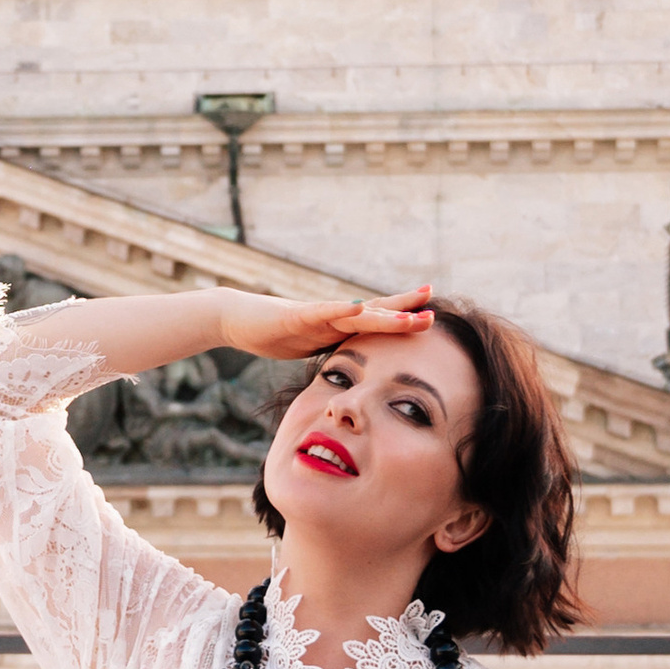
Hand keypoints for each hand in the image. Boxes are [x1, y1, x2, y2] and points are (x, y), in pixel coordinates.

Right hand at [214, 283, 434, 363]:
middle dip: (405, 310)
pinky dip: (340, 309)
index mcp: (337, 324)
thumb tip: (351, 364)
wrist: (235, 318)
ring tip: (412, 315)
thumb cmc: (271, 332)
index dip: (402, 316)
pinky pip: (321, 312)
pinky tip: (358, 306)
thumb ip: (331, 348)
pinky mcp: (296, 316)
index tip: (430, 312)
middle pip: (375, 311)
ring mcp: (316, 314)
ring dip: (385, 315)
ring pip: (357, 313)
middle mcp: (332, 315)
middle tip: (434, 305)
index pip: (376, 318)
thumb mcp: (309, 345)